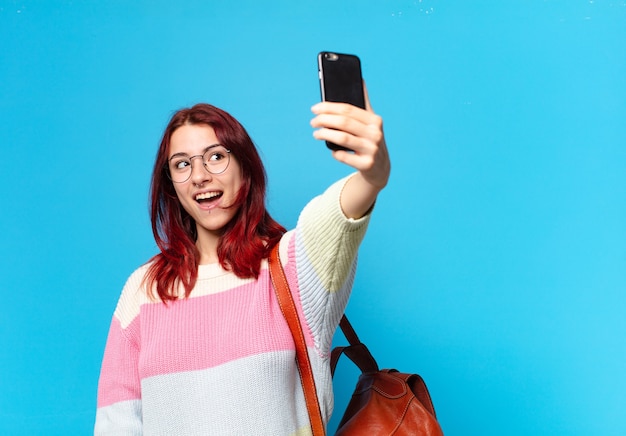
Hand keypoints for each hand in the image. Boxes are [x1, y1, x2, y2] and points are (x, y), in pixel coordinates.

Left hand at [310, 83, 390, 217]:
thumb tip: (360, 79)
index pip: (348, 109)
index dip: (329, 107)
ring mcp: (372, 150)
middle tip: (313, 122)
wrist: (380, 169)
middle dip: (324, 120)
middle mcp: (375, 134)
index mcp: (375, 120)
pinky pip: (343, 156)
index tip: (315, 108)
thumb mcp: (371, 122)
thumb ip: (364, 103)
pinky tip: (332, 150)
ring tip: (316, 133)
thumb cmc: (370, 140)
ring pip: (342, 138)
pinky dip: (334, 152)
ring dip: (325, 134)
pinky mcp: (366, 165)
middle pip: (344, 122)